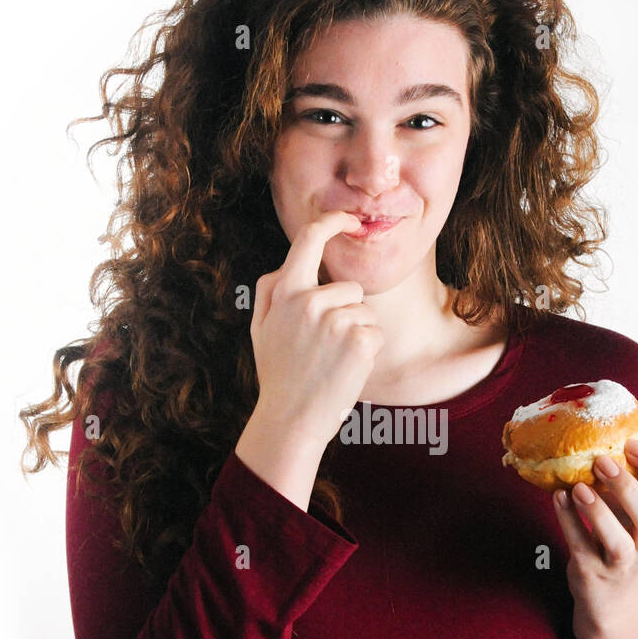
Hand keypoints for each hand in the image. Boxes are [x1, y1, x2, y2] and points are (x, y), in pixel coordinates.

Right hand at [250, 210, 385, 447]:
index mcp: (285, 291)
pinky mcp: (361, 340)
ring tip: (333, 359)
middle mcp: (310, 300)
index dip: (334, 221)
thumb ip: (271, 292)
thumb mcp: (261, 328)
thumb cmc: (279, 374)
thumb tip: (286, 265)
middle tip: (324, 346)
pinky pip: (376, 333)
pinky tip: (346, 368)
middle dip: (346, 311)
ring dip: (357, 333)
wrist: (291, 419)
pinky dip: (368, 351)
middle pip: (349, 287)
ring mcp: (337, 320)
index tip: (351, 219)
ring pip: (365, 311)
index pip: (310, 239)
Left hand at [553, 439, 637, 638]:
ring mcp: (619, 562)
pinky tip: (558, 497)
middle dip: (628, 488)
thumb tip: (604, 434)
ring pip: (618, 542)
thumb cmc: (621, 542)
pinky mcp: (591, 572)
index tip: (634, 446)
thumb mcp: (632, 514)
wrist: (610, 598)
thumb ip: (626, 483)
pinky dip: (567, 520)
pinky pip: (580, 546)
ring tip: (579, 486)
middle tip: (603, 461)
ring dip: (598, 511)